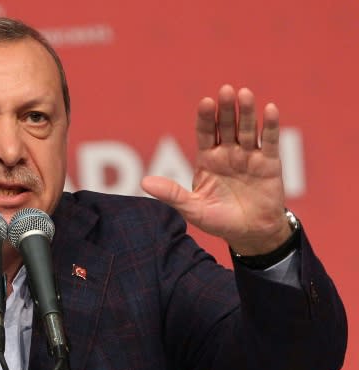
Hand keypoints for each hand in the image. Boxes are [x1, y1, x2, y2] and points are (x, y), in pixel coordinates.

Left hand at [141, 85, 291, 254]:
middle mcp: (228, 153)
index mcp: (207, 159)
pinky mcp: (269, 163)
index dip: (205, 117)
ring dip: (247, 112)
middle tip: (226, 90)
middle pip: (226, 126)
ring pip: (247, 129)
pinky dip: (270, 126)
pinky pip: (269, 142)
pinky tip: (269, 109)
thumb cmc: (218, 220)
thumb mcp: (192, 209)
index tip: (205, 102)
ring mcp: (248, 156)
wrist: (249, 233)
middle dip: (226, 109)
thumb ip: (172, 194)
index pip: (204, 132)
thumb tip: (144, 182)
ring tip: (245, 94)